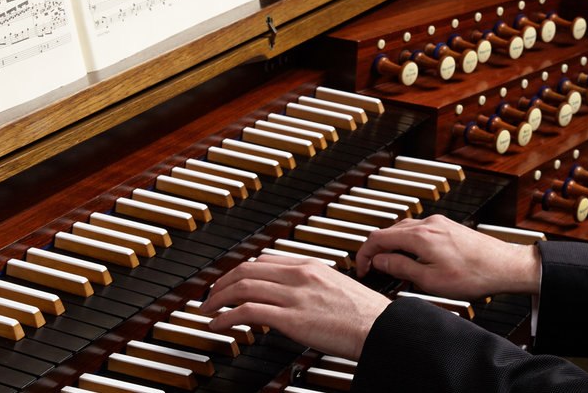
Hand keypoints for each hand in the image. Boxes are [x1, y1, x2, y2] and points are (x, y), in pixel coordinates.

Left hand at [201, 256, 389, 359]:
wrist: (380, 328)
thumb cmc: (365, 314)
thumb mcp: (336, 287)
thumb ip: (312, 286)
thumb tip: (293, 296)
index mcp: (310, 266)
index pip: (264, 260)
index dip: (240, 271)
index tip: (230, 282)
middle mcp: (299, 276)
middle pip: (247, 269)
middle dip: (222, 283)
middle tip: (210, 295)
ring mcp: (295, 296)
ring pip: (243, 287)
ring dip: (218, 299)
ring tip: (208, 310)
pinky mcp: (292, 318)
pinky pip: (248, 312)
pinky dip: (226, 317)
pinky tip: (219, 324)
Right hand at [355, 214, 540, 299]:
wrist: (504, 266)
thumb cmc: (473, 275)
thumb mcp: (429, 280)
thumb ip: (400, 267)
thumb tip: (380, 261)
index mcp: (419, 236)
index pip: (378, 238)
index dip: (364, 254)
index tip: (362, 268)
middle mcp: (428, 224)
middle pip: (389, 231)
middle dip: (377, 250)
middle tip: (374, 269)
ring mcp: (439, 224)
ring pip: (404, 231)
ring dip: (394, 247)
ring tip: (394, 268)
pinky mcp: (448, 228)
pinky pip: (419, 232)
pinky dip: (409, 244)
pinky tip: (414, 260)